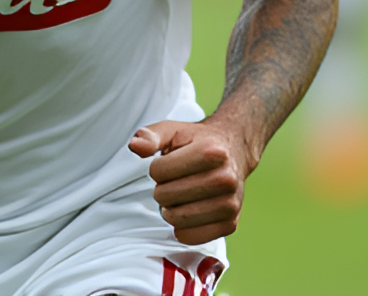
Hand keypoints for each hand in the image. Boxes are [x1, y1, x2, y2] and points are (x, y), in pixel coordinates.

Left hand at [128, 119, 249, 244]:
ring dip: (169, 209)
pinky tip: (186, 211)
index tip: (167, 163)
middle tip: (171, 181)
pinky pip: (191, 237)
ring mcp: (230, 204)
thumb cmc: (196, 141)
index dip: (156, 168)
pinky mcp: (230, 224)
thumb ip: (150, 136)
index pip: (159, 171)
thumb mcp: (172, 130)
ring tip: (178, 195)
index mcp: (211, 152)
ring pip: (177, 218)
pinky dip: (180, 228)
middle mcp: (225, 179)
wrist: (233, 152)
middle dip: (161, 189)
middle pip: (167, 196)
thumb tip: (134, 146)